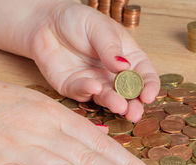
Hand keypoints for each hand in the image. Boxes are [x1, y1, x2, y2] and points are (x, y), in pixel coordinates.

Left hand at [30, 1, 158, 121]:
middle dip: (134, 105)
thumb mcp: (99, 28)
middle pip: (130, 94)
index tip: (148, 96)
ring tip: (119, 107)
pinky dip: (89, 92)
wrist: (46, 22)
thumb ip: (111, 48)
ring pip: (108, 99)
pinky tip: (94, 88)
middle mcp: (115, 75)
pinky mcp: (76, 89)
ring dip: (114, 104)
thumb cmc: (78, 21)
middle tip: (134, 113)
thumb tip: (124, 66)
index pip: (145, 76)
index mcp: (129, 58)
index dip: (149, 87)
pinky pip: (83, 93)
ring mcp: (97, 84)